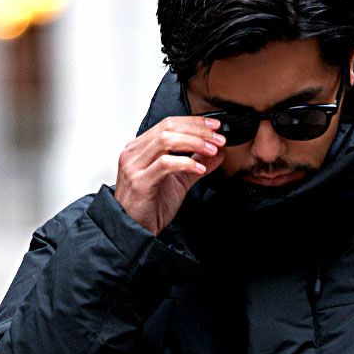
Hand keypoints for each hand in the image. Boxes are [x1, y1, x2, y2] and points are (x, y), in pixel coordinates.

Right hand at [114, 115, 226, 235]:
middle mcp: (135, 152)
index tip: (215, 127)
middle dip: (198, 130)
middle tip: (218, 139)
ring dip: (194, 142)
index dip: (194, 122)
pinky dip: (186, 163)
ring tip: (211, 150)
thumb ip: (196, 164)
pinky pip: (165, 164)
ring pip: (166, 140)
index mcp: (141, 148)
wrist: (135, 230)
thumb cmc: (150, 206)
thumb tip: (218, 152)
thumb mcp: (178, 181)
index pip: (169, 123)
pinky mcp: (140, 181)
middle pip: (169, 127)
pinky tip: (199, 169)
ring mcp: (135, 165)